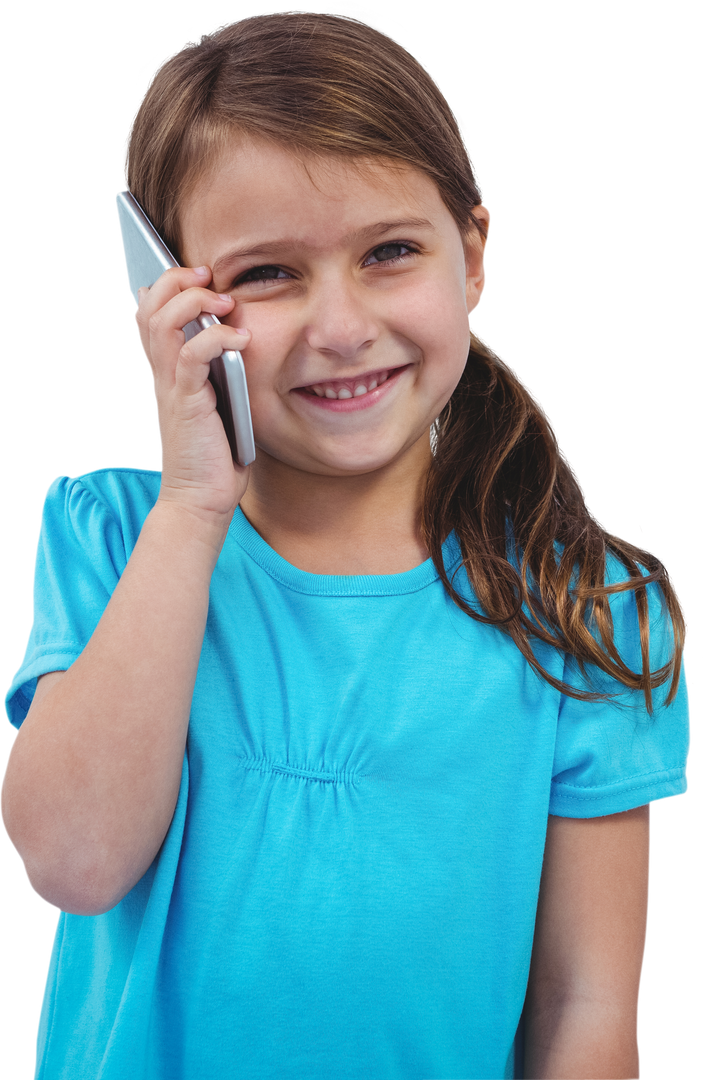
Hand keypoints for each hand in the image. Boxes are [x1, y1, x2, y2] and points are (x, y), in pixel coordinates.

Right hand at [132, 265, 251, 528]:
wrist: (200, 501)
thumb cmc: (214, 455)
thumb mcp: (218, 403)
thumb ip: (220, 372)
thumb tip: (242, 337)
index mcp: (165, 372)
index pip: (148, 313)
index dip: (167, 285)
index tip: (201, 276)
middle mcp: (161, 374)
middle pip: (147, 306)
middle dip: (177, 280)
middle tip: (210, 276)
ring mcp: (170, 388)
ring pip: (161, 322)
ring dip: (193, 300)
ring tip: (225, 302)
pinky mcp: (187, 403)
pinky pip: (191, 355)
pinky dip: (216, 337)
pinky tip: (240, 339)